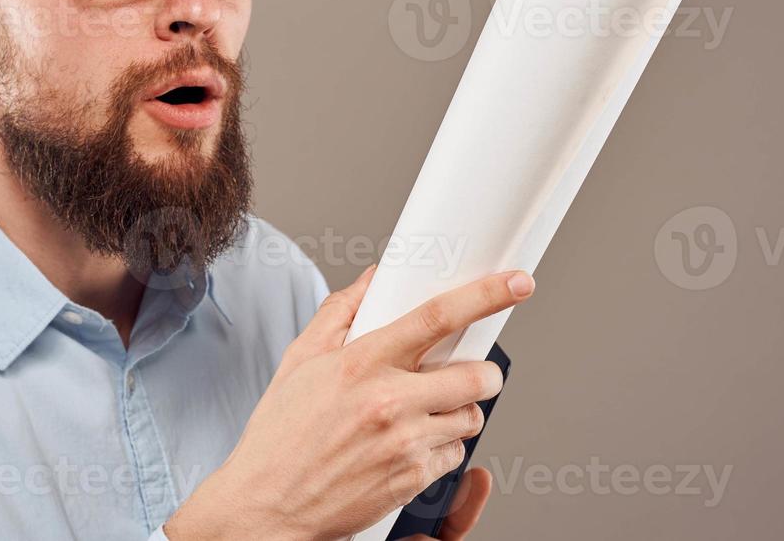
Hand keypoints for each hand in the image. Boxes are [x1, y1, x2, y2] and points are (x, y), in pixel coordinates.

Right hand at [164, 264, 533, 540]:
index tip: (516, 284)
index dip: (485, 295)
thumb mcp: (300, 361)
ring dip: (459, 411)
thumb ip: (339, 314)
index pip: (436, 317)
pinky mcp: (411, 480)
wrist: (267, 504)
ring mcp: (404, 444)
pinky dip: (442, 448)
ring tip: (426, 411)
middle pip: (476, 375)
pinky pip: (453, 456)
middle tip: (468, 372)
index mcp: (360, 363)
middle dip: (483, 372)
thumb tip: (371, 279)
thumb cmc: (279, 435)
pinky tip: (411, 444)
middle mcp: (388, 401)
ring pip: (469, 417)